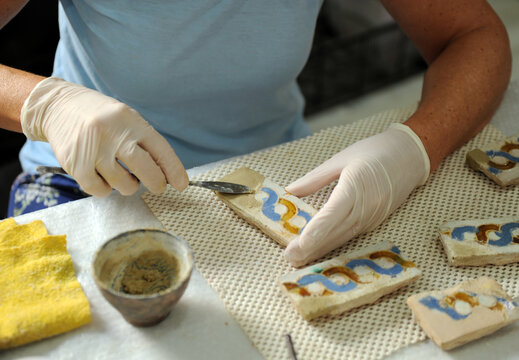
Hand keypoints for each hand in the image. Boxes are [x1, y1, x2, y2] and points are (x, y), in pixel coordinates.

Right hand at [20, 77, 187, 196]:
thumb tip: (166, 173)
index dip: (174, 170)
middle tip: (157, 186)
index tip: (182, 184)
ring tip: (123, 174)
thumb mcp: (125, 119)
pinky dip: (106, 189)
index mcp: (131, 121)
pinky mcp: (76, 164)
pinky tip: (104, 178)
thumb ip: (144, 141)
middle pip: (146, 169)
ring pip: (124, 184)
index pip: (160, 149)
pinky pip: (100, 190)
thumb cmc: (100, 117)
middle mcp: (113, 134)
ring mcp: (94, 150)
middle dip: (156, 183)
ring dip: (128, 185)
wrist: (57, 106)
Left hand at [284, 123, 429, 266]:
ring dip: (320, 250)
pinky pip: (350, 235)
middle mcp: (366, 206)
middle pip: (335, 231)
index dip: (315, 232)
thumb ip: (315, 178)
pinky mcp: (374, 221)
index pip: (332, 214)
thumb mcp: (340, 158)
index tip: (298, 245)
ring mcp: (372, 217)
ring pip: (342, 237)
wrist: (410, 155)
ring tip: (298, 258)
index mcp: (356, 186)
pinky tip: (318, 250)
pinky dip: (333, 244)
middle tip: (289, 257)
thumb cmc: (374, 151)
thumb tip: (290, 191)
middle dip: (312, 247)